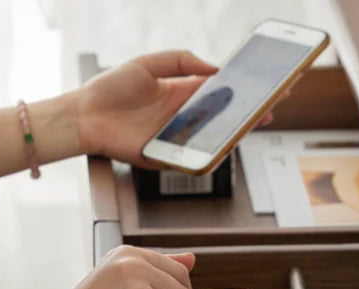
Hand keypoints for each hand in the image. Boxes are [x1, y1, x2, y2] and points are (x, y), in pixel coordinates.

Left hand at [76, 50, 275, 166]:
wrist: (86, 115)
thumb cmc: (111, 88)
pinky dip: (213, 153)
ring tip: (255, 121)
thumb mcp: (147, 64)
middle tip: (272, 104)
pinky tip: (228, 143)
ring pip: (215, 136)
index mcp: (181, 91)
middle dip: (249, 110)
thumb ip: (180, 61)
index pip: (220, 91)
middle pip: (224, 116)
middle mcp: (184, 116)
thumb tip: (214, 68)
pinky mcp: (171, 157)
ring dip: (236, 131)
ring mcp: (179, 137)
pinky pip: (197, 157)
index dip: (242, 88)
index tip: (262, 83)